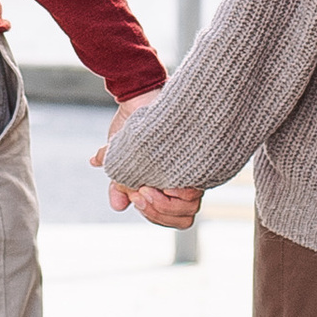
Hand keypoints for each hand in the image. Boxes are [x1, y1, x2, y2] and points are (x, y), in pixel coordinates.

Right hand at [92, 88, 202, 228]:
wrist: (139, 98)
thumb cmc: (132, 127)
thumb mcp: (121, 159)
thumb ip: (120, 184)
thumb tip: (118, 206)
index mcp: (170, 185)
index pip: (173, 218)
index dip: (154, 216)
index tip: (136, 198)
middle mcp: (186, 182)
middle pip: (185, 218)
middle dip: (157, 212)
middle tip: (139, 194)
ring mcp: (194, 173)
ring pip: (190, 209)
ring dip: (164, 205)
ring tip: (146, 188)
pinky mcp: (197, 161)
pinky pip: (194, 191)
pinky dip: (177, 193)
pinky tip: (160, 183)